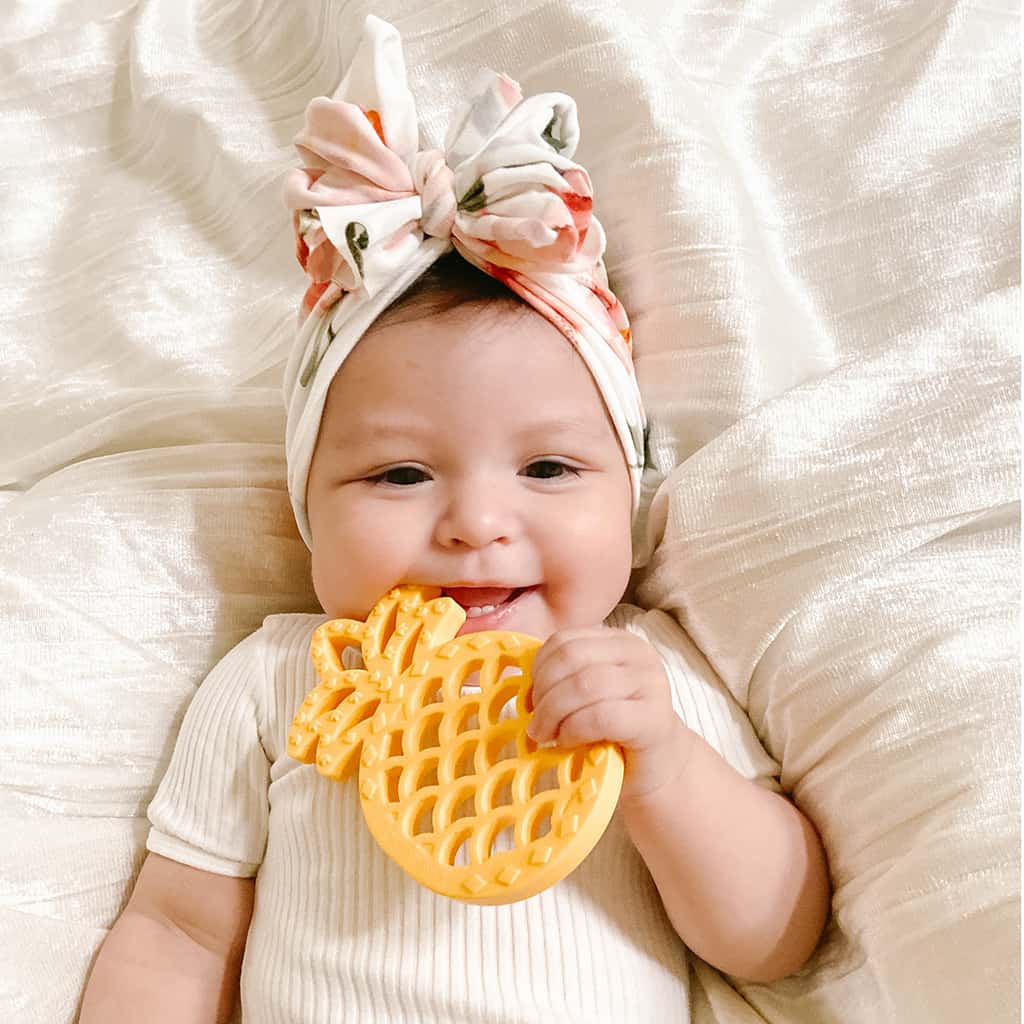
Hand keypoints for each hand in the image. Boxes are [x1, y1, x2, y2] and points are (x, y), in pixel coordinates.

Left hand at [526, 626, 693, 801]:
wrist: (658, 770)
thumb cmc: (615, 733)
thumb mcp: (586, 696)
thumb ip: (563, 679)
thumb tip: (524, 685)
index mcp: (619, 642)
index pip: (565, 640)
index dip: (538, 668)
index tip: (531, 697)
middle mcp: (639, 655)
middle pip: (571, 658)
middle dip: (543, 692)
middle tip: (536, 722)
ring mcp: (651, 684)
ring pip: (584, 685)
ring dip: (554, 714)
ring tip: (547, 735)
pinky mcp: (654, 718)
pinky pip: (600, 716)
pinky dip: (574, 729)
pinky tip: (569, 742)